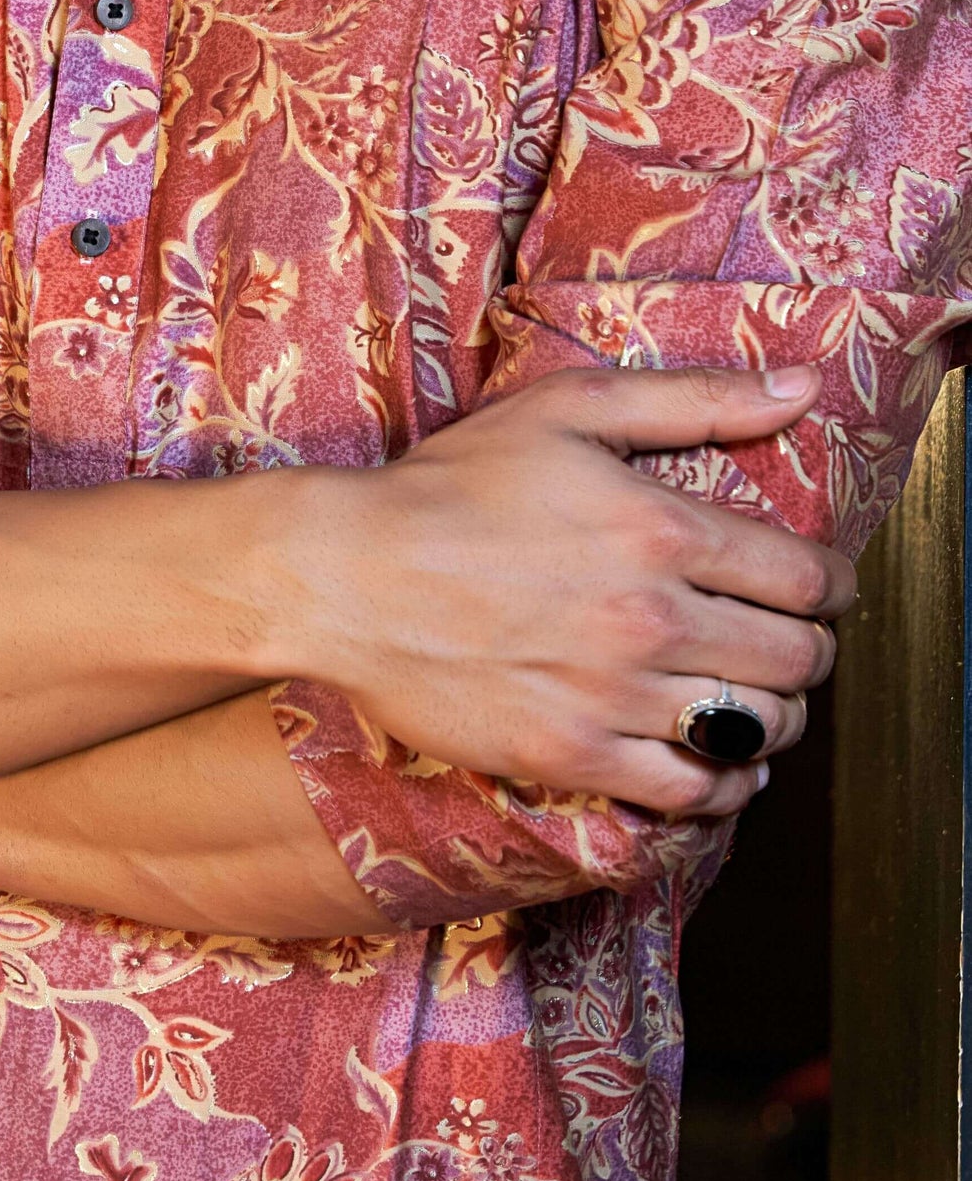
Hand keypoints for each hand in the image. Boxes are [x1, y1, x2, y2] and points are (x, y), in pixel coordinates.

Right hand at [301, 364, 849, 817]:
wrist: (346, 574)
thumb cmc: (449, 483)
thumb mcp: (568, 407)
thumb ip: (696, 398)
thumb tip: (802, 388)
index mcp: (658, 527)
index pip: (806, 578)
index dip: (833, 587)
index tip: (820, 587)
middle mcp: (648, 618)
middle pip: (797, 659)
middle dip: (809, 650)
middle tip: (785, 640)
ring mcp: (611, 696)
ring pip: (757, 728)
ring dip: (773, 715)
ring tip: (749, 695)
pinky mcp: (571, 756)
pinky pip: (691, 792)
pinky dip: (724, 783)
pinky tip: (716, 760)